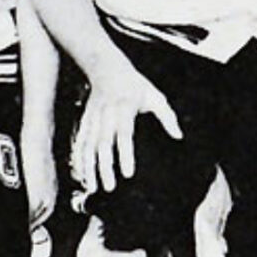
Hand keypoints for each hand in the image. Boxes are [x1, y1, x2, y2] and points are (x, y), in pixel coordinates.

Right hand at [72, 63, 181, 194]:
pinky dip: (78, 159)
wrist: (106, 68)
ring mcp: (92, 118)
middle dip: (104, 167)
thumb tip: (178, 136)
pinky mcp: (85, 121)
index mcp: (124, 108)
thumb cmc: (134, 85)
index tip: (128, 173)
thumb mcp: (154, 95)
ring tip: (92, 187)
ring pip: (88, 146)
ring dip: (88, 167)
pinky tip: (80, 175)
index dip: (125, 154)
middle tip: (110, 187)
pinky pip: (79, 142)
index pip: (124, 135)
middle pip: (103, 144)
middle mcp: (106, 115)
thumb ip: (167, 116)